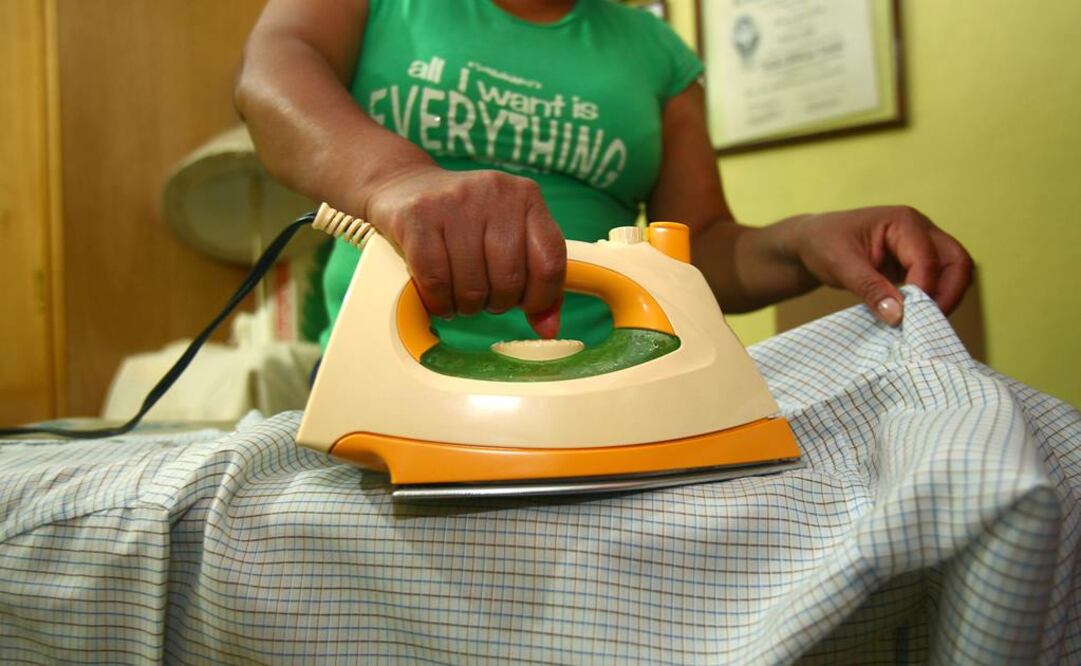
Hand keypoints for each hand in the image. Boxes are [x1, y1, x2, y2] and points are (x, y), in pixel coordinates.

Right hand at [362, 165, 565, 337]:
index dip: (541, 297)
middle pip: (509, 280)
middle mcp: (495, 193)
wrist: (403, 186)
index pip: (550, 261)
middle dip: (497, 303)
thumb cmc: (464, 221)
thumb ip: (535, 279)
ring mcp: (455, 202)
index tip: (526, 306)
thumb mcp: (507, 236)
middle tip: (485, 298)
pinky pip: (436, 281)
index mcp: (526, 197)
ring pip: (472, 287)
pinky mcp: (418, 215)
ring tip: (460, 295)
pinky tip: (439, 297)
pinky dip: (439, 301)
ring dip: (466, 306)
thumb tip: (548, 330)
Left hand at [789, 206, 972, 325]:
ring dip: (944, 299)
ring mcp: (922, 246)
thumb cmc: (823, 244)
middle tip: (925, 325)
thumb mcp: (841, 266)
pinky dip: (933, 301)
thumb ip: (870, 288)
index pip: (929, 259)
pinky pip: (939, 282)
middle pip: (957, 262)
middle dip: (948, 295)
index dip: (924, 290)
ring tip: (919, 325)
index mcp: (904, 222)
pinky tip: (914, 320)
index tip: (907, 318)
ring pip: (955, 273)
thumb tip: (898, 316)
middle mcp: (921, 230)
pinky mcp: (917, 263)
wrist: (812, 243)